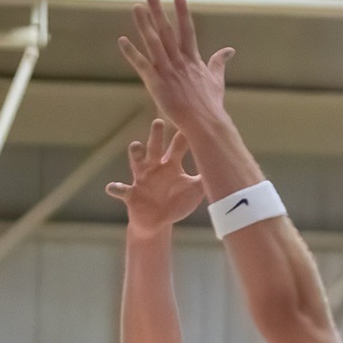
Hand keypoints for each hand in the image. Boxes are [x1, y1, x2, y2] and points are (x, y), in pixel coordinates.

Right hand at [106, 118, 204, 232]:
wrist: (158, 222)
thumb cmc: (177, 203)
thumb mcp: (195, 191)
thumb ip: (209, 178)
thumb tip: (229, 168)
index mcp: (170, 164)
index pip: (177, 145)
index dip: (183, 135)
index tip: (189, 120)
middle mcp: (155, 166)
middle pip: (155, 146)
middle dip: (156, 135)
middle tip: (159, 122)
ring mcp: (141, 178)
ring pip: (136, 160)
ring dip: (135, 153)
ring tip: (135, 146)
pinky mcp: (131, 194)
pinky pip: (121, 189)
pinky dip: (116, 188)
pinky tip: (112, 187)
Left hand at [120, 0, 233, 130]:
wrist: (205, 124)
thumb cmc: (211, 105)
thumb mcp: (217, 81)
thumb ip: (219, 63)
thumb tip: (229, 50)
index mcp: (193, 60)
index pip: (187, 31)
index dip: (182, 12)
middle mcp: (180, 62)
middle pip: (167, 31)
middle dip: (158, 11)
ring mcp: (168, 72)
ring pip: (154, 43)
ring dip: (144, 24)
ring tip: (136, 7)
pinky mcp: (157, 84)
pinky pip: (142, 65)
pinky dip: (132, 53)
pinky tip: (122, 40)